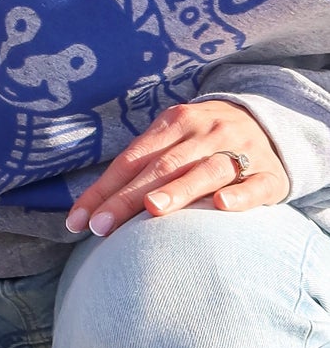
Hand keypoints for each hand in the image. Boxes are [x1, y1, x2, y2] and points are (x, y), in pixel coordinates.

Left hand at [66, 101, 288, 238]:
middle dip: (127, 197)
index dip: (103, 190)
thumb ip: (139, 168)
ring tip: (152, 210)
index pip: (131, 160)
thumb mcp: (172, 141)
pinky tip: (222, 206)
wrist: (269, 121)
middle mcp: (206, 133)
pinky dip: (239, 195)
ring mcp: (241, 151)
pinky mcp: (270, 174)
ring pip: (207, 171)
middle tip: (101, 226)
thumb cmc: (203, 142)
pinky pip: (255, 184)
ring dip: (179, 190)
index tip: (78, 222)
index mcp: (175, 123)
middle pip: (162, 167)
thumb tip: (91, 210)